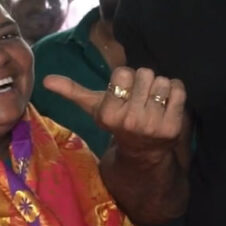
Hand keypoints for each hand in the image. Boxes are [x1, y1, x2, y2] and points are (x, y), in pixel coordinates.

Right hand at [44, 66, 186, 162]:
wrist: (143, 152)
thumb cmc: (118, 122)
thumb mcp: (95, 108)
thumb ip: (73, 91)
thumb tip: (46, 80)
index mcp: (109, 113)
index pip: (123, 72)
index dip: (126, 80)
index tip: (124, 94)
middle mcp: (129, 119)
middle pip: (145, 74)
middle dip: (144, 83)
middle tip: (141, 99)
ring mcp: (152, 124)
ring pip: (162, 81)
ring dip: (161, 88)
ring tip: (154, 104)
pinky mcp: (172, 127)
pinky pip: (179, 90)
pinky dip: (176, 93)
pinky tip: (168, 106)